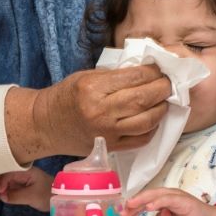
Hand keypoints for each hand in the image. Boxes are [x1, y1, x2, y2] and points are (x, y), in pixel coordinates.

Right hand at [0, 167, 52, 211]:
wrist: (57, 198)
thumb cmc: (48, 194)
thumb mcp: (33, 196)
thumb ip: (17, 195)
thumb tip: (1, 195)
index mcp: (24, 170)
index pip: (8, 172)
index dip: (1, 180)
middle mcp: (19, 173)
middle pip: (2, 176)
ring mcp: (17, 180)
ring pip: (1, 183)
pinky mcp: (17, 187)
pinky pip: (5, 189)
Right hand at [6, 65, 171, 161]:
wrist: (46, 124)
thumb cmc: (67, 95)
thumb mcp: (87, 77)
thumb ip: (116, 75)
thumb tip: (147, 71)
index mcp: (93, 88)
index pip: (135, 77)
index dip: (154, 72)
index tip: (161, 68)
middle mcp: (102, 112)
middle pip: (144, 99)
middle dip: (164, 88)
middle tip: (170, 83)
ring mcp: (108, 132)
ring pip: (148, 121)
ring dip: (162, 108)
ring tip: (164, 99)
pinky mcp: (111, 147)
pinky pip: (141, 139)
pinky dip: (153, 128)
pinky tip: (154, 118)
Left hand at [120, 188, 215, 215]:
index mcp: (164, 199)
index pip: (145, 201)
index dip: (133, 207)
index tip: (123, 215)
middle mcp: (169, 194)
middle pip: (148, 195)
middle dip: (134, 203)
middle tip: (123, 210)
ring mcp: (176, 196)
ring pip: (156, 195)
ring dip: (142, 200)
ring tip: (131, 205)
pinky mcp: (184, 200)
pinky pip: (168, 199)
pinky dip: (158, 202)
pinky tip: (149, 207)